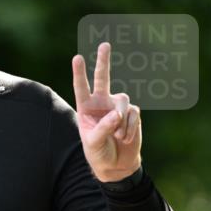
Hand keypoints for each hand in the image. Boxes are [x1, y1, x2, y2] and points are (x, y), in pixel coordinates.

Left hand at [72, 41, 141, 182]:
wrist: (116, 165)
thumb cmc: (99, 153)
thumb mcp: (94, 143)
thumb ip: (103, 127)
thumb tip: (117, 114)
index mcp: (86, 108)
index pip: (82, 88)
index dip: (80, 73)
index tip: (77, 58)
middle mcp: (101, 103)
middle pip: (103, 77)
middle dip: (104, 61)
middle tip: (104, 45)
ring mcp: (117, 107)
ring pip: (122, 100)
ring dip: (120, 121)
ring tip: (117, 136)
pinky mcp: (131, 113)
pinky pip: (132, 114)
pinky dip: (129, 128)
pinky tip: (125, 138)